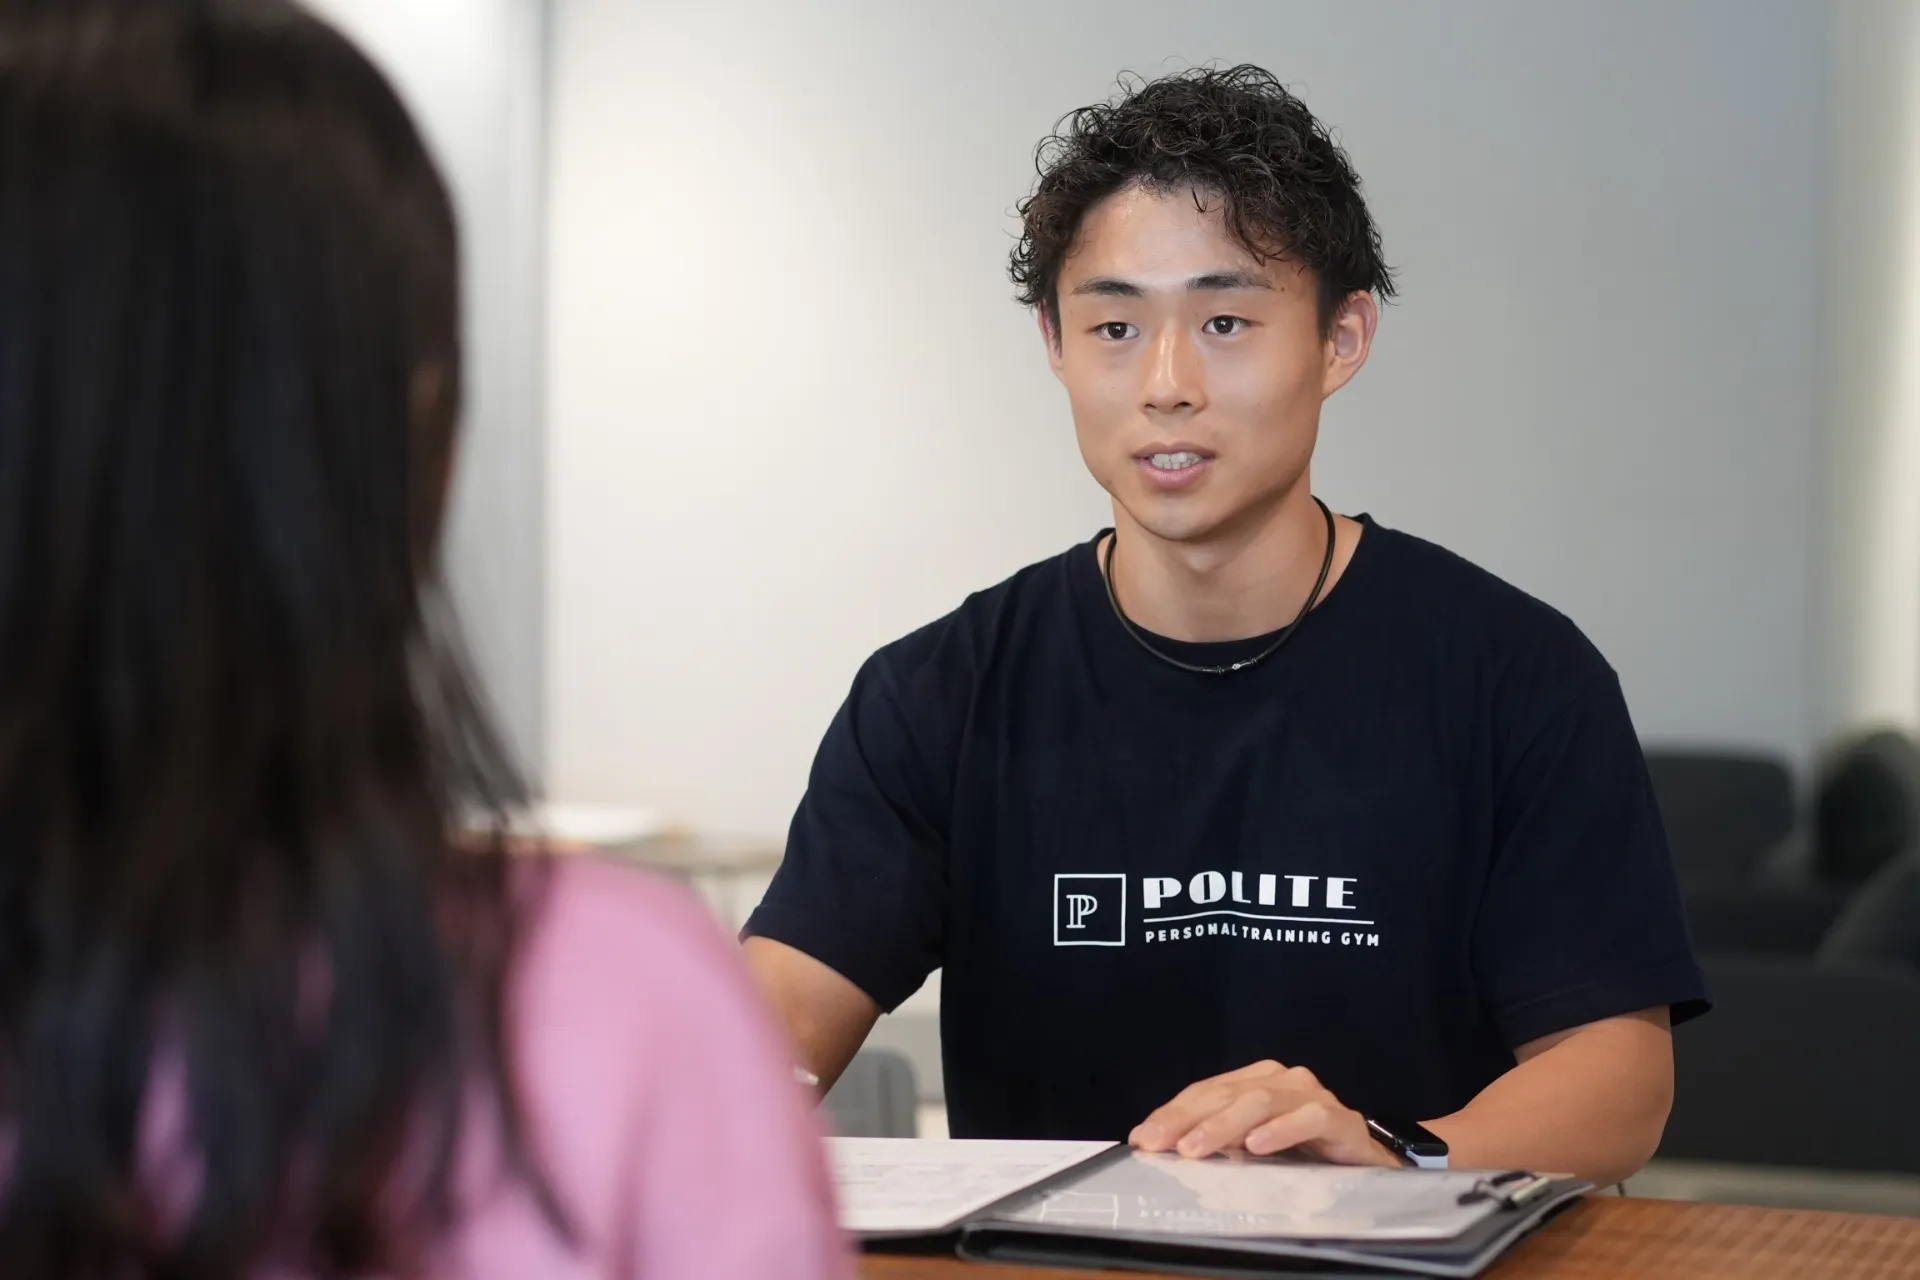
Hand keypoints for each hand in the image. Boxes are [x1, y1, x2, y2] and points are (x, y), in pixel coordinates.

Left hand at [1129, 1060, 1401, 1165]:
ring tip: (1196, 1149)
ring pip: (1261, 1101)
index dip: (1172, 1113)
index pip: (1205, 1091)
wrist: (1365, 1164)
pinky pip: (1308, 1118)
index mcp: (1254, 1081)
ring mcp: (1310, 1095)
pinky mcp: (1339, 1118)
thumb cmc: (1301, 1154)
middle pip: (1227, 1093)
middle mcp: (1281, 1080)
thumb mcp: (1248, 1146)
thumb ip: (1210, 1139)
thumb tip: (1150, 1141)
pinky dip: (1281, 1131)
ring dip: (1224, 1125)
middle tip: (1162, 1145)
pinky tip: (1258, 1146)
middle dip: (1189, 1119)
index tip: (1143, 1139)